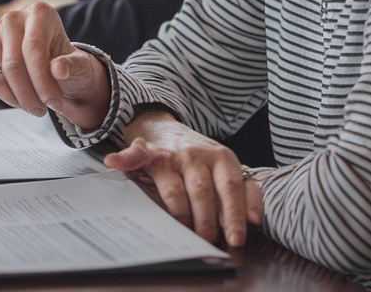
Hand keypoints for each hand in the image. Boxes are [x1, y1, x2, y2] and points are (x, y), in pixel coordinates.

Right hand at [0, 2, 109, 129]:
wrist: (59, 73)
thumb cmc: (70, 68)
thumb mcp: (82, 68)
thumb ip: (74, 67)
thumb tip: (58, 69)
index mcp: (40, 13)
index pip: (33, 50)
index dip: (42, 82)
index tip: (54, 104)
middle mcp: (14, 19)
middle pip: (12, 65)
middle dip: (28, 95)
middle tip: (42, 111)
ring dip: (13, 98)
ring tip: (31, 105)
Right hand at [104, 111, 262, 246]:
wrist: (164, 126)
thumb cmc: (199, 158)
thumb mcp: (226, 170)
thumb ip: (246, 193)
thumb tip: (257, 220)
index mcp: (222, 158)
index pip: (231, 188)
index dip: (234, 215)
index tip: (236, 239)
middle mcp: (198, 154)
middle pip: (203, 194)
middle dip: (206, 225)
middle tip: (206, 244)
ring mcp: (172, 153)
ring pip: (176, 192)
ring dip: (180, 217)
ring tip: (183, 235)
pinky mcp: (148, 152)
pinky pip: (137, 156)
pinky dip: (126, 159)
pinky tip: (114, 162)